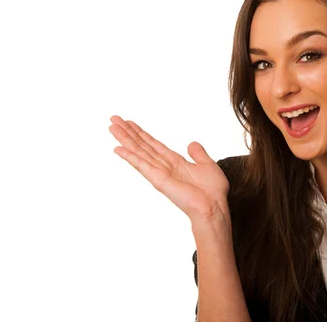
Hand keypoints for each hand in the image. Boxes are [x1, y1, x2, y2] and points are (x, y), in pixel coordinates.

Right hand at [108, 115, 229, 223]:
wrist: (214, 206)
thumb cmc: (213, 191)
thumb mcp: (207, 165)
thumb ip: (198, 154)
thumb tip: (191, 144)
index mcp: (174, 162)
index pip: (153, 144)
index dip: (141, 133)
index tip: (129, 123)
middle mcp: (164, 166)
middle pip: (142, 145)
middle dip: (128, 133)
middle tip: (114, 119)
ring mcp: (159, 173)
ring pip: (138, 152)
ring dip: (125, 139)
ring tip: (112, 127)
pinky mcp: (158, 180)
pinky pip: (141, 165)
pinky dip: (129, 157)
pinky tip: (118, 149)